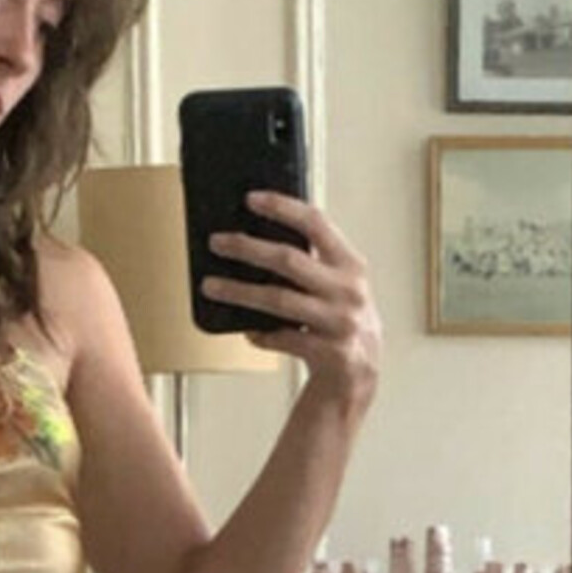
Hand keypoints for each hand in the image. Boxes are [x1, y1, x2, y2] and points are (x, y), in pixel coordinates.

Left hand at [202, 190, 381, 403]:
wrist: (361, 373)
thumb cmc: (340, 321)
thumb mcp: (338, 284)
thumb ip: (313, 263)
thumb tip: (256, 239)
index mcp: (351, 265)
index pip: (316, 224)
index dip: (283, 207)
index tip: (251, 199)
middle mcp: (349, 290)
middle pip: (288, 260)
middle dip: (248, 248)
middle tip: (217, 242)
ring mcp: (341, 323)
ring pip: (279, 300)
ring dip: (239, 292)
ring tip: (210, 286)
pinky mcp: (331, 353)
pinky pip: (284, 339)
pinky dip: (261, 335)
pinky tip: (248, 332)